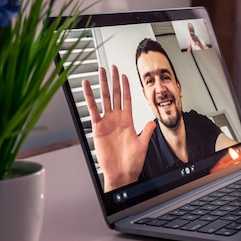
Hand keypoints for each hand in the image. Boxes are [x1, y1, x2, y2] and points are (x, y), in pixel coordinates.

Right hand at [82, 65, 155, 191]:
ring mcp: (107, 122)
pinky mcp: (97, 128)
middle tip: (111, 67)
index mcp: (128, 121)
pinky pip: (92, 109)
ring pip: (104, 98)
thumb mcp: (143, 144)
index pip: (126, 99)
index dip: (125, 87)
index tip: (124, 75)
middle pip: (115, 94)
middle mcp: (117, 119)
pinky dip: (89, 97)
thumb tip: (153, 121)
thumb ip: (147, 131)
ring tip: (100, 71)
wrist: (121, 174)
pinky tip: (86, 86)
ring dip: (102, 84)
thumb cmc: (132, 162)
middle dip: (114, 80)